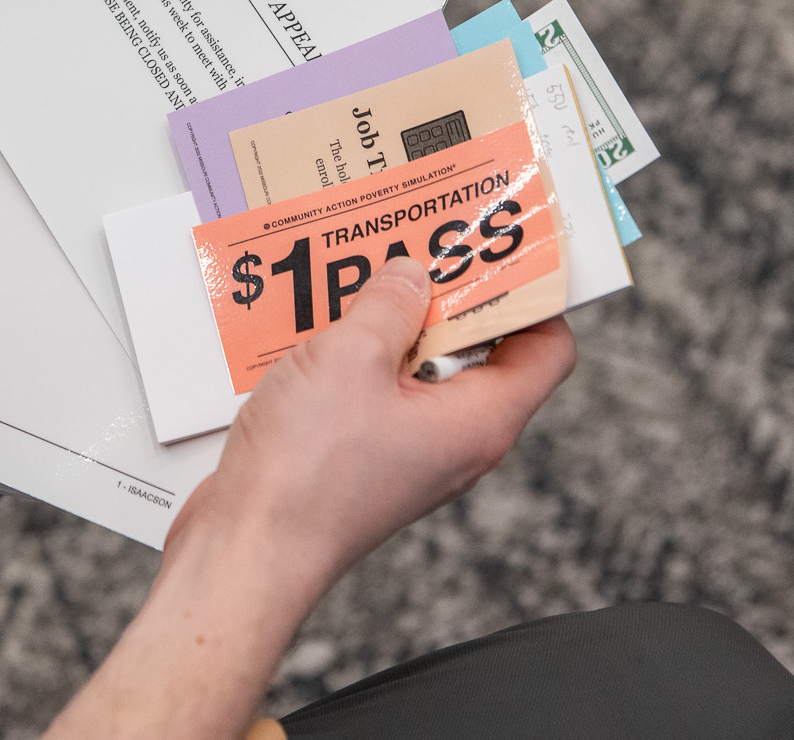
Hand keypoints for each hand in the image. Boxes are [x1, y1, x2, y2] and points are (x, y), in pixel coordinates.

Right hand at [179, 255, 576, 592]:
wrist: (246, 549)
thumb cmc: (306, 474)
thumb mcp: (350, 358)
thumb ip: (388, 305)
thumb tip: (412, 274)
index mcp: (479, 420)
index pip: (547, 349)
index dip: (532, 294)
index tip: (500, 248)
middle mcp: (456, 440)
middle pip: (480, 351)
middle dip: (447, 294)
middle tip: (417, 244)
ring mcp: (410, 453)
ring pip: (419, 369)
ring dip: (391, 322)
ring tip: (355, 275)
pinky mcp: (365, 460)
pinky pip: (376, 392)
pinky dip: (355, 355)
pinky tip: (313, 326)